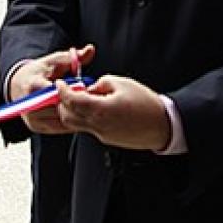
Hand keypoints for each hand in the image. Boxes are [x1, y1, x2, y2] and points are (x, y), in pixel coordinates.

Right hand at [10, 44, 95, 133]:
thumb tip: (90, 50)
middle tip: (91, 98)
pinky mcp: (36, 127)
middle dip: (76, 103)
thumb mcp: (55, 60)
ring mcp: (32, 119)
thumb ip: (74, 58)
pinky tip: (78, 114)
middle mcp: (30, 105)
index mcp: (33, 86)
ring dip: (75, 114)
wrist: (20, 85)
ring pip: (61, 121)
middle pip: (60, 109)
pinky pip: (58, 128)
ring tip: (86, 106)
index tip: (86, 86)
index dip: (74, 90)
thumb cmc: (40, 71)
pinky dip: (70, 122)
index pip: (57, 93)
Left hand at [55, 75, 170, 151]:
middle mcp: (98, 125)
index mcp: (100, 110)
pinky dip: (84, 117)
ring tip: (82, 98)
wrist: (161, 125)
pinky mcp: (106, 139)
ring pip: (75, 125)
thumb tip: (89, 88)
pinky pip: (88, 128)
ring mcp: (101, 134)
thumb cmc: (146, 104)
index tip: (60, 84)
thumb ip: (100, 83)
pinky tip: (95, 107)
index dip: (62, 91)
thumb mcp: (122, 83)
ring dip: (72, 112)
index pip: (71, 102)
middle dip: (63, 103)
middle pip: (67, 117)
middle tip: (67, 91)